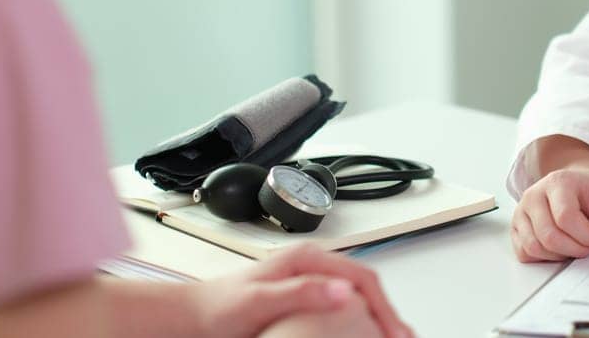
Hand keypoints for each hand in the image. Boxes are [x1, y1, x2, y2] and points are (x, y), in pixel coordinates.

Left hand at [188, 244, 412, 337]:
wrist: (194, 316)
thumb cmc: (220, 307)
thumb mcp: (259, 301)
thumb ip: (299, 292)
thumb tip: (342, 291)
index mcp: (306, 258)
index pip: (362, 278)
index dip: (384, 307)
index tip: (394, 333)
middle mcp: (311, 265)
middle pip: (366, 286)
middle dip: (388, 313)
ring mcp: (308, 280)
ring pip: (357, 295)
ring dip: (377, 317)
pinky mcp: (304, 297)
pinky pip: (343, 305)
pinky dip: (360, 322)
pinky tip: (363, 337)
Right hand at [511, 136, 588, 262]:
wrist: (572, 185)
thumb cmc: (588, 191)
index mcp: (556, 183)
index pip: (565, 217)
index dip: (586, 235)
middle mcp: (533, 195)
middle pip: (549, 236)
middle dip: (575, 249)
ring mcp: (521, 212)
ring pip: (535, 247)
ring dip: (560, 256)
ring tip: (575, 245)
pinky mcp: (516, 228)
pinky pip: (525, 253)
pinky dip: (544, 258)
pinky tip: (559, 248)